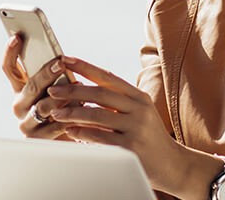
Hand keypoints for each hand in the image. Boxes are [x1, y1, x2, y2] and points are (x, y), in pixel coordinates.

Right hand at [0, 34, 79, 140]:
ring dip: (62, 96)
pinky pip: (55, 125)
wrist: (70, 141)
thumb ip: (55, 75)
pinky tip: (83, 107)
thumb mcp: (58, 88)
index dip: (10, 52)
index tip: (16, 36)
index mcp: (20, 89)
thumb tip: (61, 59)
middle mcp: (18, 106)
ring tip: (78, 86)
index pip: (9, 68)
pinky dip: (70, 115)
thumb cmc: (66, 107)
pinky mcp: (37, 140)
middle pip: (30, 86)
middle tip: (59, 64)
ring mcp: (26, 124)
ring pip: (43, 106)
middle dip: (45, 74)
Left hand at [45, 55, 195, 194]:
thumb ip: (116, 101)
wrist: (172, 163)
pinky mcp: (130, 147)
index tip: (65, 59)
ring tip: (56, 113)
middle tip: (53, 91)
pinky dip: (82, 133)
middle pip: (100, 94)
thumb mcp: (138, 112)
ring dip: (73, 113)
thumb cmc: (148, 136)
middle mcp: (139, 109)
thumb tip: (83, 87)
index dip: (85, 67)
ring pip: (97, 115)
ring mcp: (136, 128)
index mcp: (139, 97)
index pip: (108, 77)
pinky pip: (99, 137)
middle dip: (73, 91)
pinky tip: (70, 131)